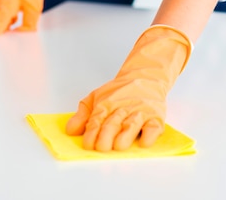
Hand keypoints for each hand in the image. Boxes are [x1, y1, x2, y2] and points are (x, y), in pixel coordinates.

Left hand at [66, 25, 191, 150]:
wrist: (145, 77)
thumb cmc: (119, 92)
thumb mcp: (97, 97)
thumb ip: (83, 115)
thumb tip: (70, 130)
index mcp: (107, 104)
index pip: (97, 120)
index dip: (91, 133)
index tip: (88, 144)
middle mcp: (123, 108)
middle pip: (113, 123)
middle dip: (106, 136)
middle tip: (102, 147)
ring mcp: (140, 112)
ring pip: (132, 125)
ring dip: (126, 136)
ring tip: (119, 146)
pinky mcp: (155, 117)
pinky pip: (153, 127)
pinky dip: (149, 135)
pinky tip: (143, 142)